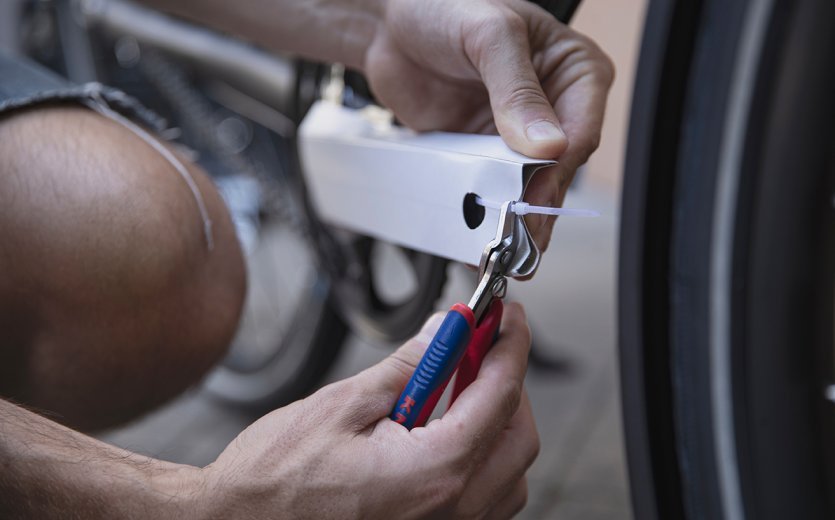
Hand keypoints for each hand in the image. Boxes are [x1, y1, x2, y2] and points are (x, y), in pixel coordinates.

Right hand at [198, 303, 537, 518]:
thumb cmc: (275, 480)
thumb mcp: (344, 405)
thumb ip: (410, 366)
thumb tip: (449, 332)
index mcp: (434, 473)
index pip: (500, 396)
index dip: (509, 347)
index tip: (508, 319)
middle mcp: (452, 513)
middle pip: (519, 438)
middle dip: (507, 385)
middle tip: (479, 348)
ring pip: (508, 474)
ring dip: (496, 424)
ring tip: (457, 387)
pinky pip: (484, 500)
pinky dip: (480, 459)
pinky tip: (444, 431)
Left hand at [365, 0, 613, 249]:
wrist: (386, 23)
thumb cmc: (443, 5)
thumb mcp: (489, 35)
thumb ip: (517, 90)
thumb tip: (546, 145)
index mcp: (572, 71)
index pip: (581, 131)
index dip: (558, 167)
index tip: (535, 192)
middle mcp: (550, 107)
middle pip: (555, 170)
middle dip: (536, 203)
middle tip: (517, 236)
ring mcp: (514, 135)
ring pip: (524, 188)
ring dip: (511, 219)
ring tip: (498, 250)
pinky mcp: (481, 153)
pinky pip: (487, 189)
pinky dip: (479, 213)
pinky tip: (471, 235)